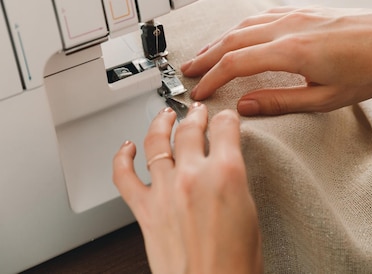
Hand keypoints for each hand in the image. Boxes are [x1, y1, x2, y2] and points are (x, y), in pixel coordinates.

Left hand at [113, 103, 262, 273]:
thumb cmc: (235, 263)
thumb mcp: (250, 211)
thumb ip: (234, 180)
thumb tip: (226, 167)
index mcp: (227, 173)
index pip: (225, 127)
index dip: (226, 118)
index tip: (225, 118)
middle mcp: (193, 175)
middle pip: (190, 129)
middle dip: (195, 116)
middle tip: (197, 112)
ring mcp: (165, 191)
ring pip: (157, 142)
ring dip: (162, 124)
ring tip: (165, 117)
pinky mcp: (145, 210)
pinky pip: (124, 176)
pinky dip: (122, 158)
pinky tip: (126, 148)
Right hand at [181, 6, 371, 115]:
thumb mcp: (327, 98)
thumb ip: (280, 102)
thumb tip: (244, 106)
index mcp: (292, 51)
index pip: (236, 63)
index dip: (211, 79)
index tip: (198, 92)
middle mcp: (289, 27)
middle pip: (232, 40)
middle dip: (206, 57)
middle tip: (187, 72)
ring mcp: (296, 14)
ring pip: (245, 24)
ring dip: (220, 40)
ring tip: (205, 55)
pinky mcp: (305, 10)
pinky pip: (262, 15)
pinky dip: (242, 26)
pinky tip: (238, 34)